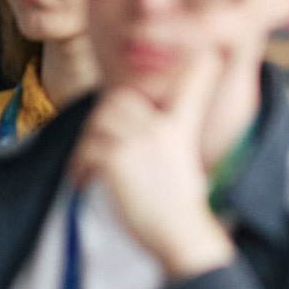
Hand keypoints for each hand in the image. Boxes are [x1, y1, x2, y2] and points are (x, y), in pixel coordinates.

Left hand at [70, 48, 237, 278]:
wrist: (179, 235)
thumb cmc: (178, 207)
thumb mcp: (182, 162)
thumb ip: (164, 138)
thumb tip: (133, 126)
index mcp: (180, 127)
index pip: (190, 84)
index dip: (196, 66)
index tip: (209, 52)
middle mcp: (160, 128)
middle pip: (117, 100)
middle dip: (104, 118)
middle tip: (101, 143)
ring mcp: (138, 141)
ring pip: (97, 123)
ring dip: (88, 144)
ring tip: (92, 166)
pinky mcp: (115, 158)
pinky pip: (85, 149)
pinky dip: (79, 167)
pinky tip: (84, 182)